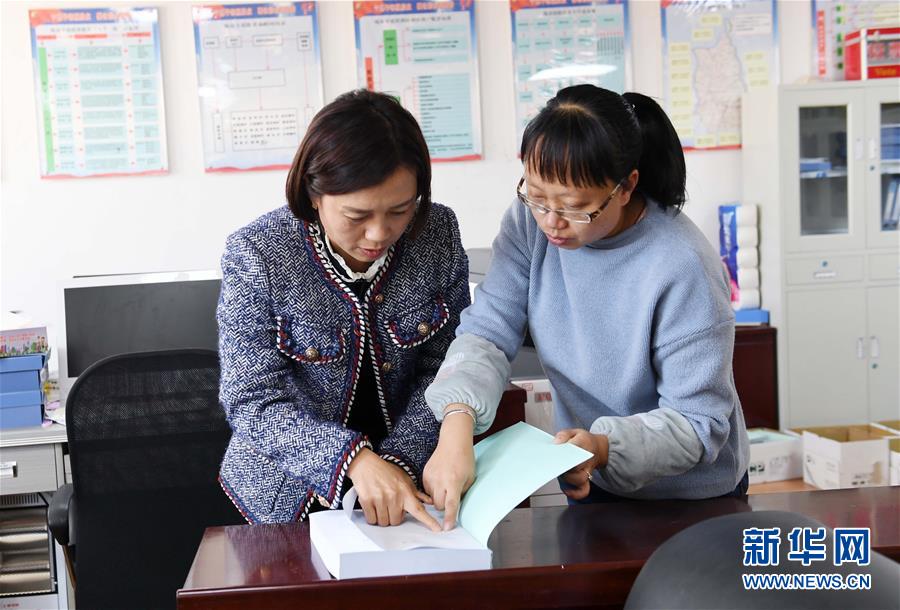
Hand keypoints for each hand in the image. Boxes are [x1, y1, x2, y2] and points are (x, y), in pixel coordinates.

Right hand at [347, 448, 440, 531]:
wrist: (366, 464)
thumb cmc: (385, 472)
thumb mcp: (403, 479)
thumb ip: (415, 493)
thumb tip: (428, 502)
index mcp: (405, 492)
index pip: (419, 510)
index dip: (428, 521)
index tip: (438, 529)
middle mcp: (394, 496)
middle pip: (396, 522)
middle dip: (393, 516)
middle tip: (389, 505)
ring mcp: (380, 499)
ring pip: (384, 522)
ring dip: (382, 517)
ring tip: (380, 504)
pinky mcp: (367, 501)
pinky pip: (371, 519)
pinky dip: (372, 516)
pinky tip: (372, 505)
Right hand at [423, 405, 475, 530]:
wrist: (453, 441)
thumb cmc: (464, 459)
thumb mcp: (469, 477)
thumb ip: (462, 492)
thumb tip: (455, 506)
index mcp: (454, 481)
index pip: (451, 504)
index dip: (450, 518)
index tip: (447, 528)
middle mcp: (441, 480)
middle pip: (439, 505)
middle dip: (445, 506)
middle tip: (451, 496)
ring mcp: (431, 476)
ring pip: (432, 499)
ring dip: (438, 498)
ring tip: (445, 486)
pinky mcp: (425, 473)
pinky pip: (427, 490)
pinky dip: (433, 490)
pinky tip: (439, 480)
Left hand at [554, 428, 608, 499]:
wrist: (598, 448)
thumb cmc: (583, 440)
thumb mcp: (573, 432)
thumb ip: (563, 435)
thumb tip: (555, 444)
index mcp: (584, 443)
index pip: (575, 448)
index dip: (564, 452)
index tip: (554, 452)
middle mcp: (587, 458)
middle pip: (575, 466)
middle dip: (563, 467)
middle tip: (553, 464)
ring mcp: (587, 471)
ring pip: (579, 479)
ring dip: (567, 478)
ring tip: (559, 473)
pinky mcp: (586, 480)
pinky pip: (584, 490)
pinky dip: (575, 493)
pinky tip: (566, 490)